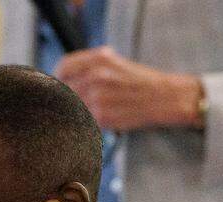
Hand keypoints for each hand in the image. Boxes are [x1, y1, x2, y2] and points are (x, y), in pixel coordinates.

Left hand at [54, 46, 202, 131]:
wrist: (163, 97)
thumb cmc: (139, 81)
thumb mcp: (115, 63)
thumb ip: (89, 68)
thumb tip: (65, 78)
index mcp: (98, 59)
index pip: (63, 68)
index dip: (58, 77)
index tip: (61, 84)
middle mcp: (96, 76)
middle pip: (65, 89)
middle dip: (69, 97)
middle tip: (80, 101)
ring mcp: (97, 97)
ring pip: (73, 106)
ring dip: (78, 111)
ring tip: (95, 110)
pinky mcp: (101, 117)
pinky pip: (83, 119)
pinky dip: (86, 121)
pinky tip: (100, 118)